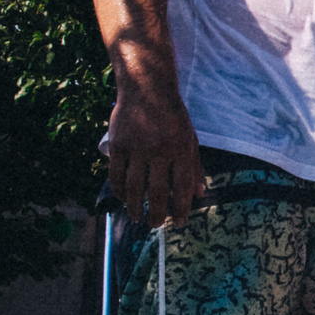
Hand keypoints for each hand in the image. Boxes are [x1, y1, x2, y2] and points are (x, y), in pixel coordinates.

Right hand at [105, 83, 201, 227]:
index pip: (182, 187)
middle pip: (156, 191)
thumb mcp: (190, 139)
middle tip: (155, 225)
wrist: (147, 88)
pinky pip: (116, 174)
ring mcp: (136, 147)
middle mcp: (159, 150)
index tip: (179, 222)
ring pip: (134, 187)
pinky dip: (119, 191)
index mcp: (181, 149)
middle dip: (156, 214)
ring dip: (135, 207)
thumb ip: (194, 167)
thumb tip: (199, 196)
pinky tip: (123, 199)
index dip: (181, 208)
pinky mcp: (118, 145)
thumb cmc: (173, 117)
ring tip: (138, 218)